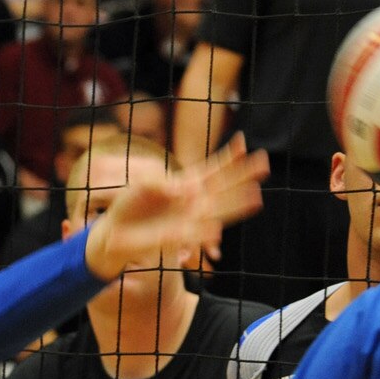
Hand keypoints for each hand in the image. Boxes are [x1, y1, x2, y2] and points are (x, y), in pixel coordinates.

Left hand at [82, 133, 268, 279]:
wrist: (114, 232)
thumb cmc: (129, 205)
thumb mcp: (143, 185)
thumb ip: (163, 184)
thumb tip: (189, 188)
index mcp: (184, 184)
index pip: (210, 169)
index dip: (226, 157)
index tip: (242, 141)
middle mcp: (192, 201)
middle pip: (222, 186)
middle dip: (243, 175)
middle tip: (265, 162)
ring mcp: (188, 219)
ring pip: (218, 210)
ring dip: (236, 204)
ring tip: (257, 196)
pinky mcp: (177, 237)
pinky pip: (195, 234)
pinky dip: (205, 232)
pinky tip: (217, 229)